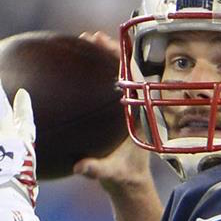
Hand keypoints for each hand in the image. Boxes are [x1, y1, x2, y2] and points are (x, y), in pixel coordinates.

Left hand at [0, 76, 37, 220]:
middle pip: (0, 111)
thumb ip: (18, 184)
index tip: (23, 94)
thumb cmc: (16, 209)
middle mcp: (6, 141)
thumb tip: (22, 201)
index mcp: (24, 151)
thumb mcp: (25, 193)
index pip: (25, 124)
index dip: (23, 109)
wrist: (5, 211)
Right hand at [73, 31, 152, 197]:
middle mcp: (136, 107)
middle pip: (128, 71)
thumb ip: (96, 170)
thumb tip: (81, 167)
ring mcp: (128, 108)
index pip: (136, 83)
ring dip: (104, 56)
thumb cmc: (124, 178)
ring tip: (86, 39)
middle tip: (91, 37)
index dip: (125, 63)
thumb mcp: (111, 174)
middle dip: (112, 51)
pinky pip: (109, 85)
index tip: (111, 49)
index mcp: (140, 116)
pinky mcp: (119, 112)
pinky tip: (79, 62)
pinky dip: (96, 71)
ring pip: (119, 75)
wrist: (130, 183)